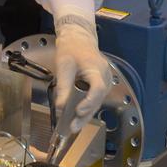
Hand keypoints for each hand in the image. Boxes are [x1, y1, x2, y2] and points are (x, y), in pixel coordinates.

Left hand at [53, 14, 111, 133]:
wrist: (79, 39)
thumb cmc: (71, 49)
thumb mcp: (63, 66)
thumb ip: (63, 87)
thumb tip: (60, 107)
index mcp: (96, 68)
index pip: (98, 88)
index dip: (89, 102)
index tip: (78, 111)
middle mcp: (105, 76)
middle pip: (98, 100)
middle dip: (85, 115)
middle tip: (72, 127)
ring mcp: (106, 81)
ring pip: (98, 102)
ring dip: (86, 115)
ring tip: (73, 126)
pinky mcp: (102, 84)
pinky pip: (96, 99)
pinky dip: (87, 108)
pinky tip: (78, 117)